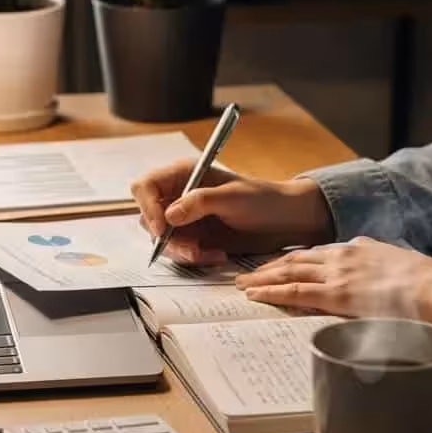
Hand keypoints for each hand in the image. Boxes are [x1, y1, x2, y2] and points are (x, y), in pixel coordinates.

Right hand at [130, 159, 333, 263]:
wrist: (285, 221)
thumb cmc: (263, 199)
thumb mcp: (233, 197)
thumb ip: (200, 202)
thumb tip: (169, 215)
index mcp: (184, 174)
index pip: (146, 187)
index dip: (148, 207)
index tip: (162, 229)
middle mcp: (179, 195)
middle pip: (149, 217)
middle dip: (166, 238)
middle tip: (192, 249)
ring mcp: (185, 218)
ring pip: (163, 239)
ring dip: (183, 252)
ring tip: (210, 254)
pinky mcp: (194, 237)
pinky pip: (180, 252)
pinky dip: (195, 258)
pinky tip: (217, 255)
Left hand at [235, 237, 431, 323]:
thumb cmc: (431, 285)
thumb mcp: (402, 270)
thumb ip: (383, 272)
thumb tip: (378, 286)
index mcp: (362, 248)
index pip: (319, 253)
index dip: (297, 260)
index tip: (281, 265)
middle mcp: (345, 256)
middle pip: (298, 259)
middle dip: (272, 266)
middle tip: (250, 273)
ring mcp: (339, 273)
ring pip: (290, 272)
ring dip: (263, 277)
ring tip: (244, 284)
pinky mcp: (337, 294)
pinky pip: (296, 292)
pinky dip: (272, 292)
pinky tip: (255, 294)